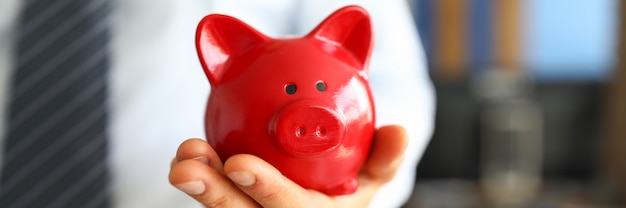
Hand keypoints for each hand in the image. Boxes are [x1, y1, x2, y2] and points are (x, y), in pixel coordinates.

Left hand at [169, 125, 407, 207]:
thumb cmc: (341, 194)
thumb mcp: (370, 181)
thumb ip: (384, 159)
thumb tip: (399, 130)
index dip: (267, 189)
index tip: (238, 162)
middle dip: (214, 193)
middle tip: (188, 166)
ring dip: (198, 186)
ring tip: (183, 158)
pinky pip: (215, 201)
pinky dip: (200, 181)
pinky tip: (188, 158)